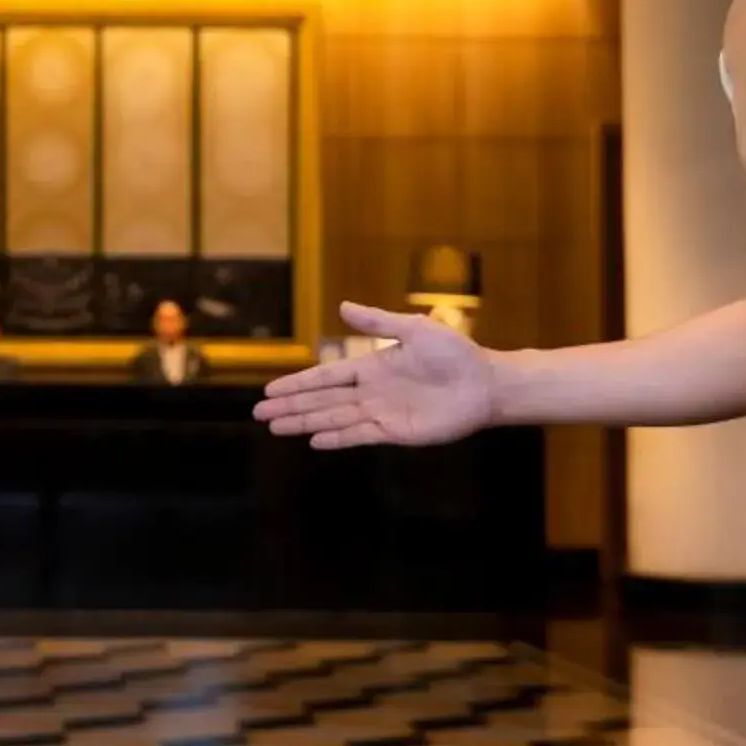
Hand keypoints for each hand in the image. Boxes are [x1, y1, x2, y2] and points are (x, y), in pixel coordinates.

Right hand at [255, 302, 494, 449]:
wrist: (485, 383)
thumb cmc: (455, 353)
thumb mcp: (415, 329)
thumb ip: (378, 321)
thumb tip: (342, 305)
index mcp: (372, 366)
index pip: (326, 376)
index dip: (298, 382)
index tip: (270, 389)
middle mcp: (371, 392)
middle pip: (322, 401)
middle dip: (291, 406)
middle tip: (260, 412)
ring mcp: (381, 413)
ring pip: (334, 419)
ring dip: (305, 423)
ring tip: (276, 427)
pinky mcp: (396, 433)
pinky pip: (359, 436)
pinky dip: (337, 438)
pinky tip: (314, 440)